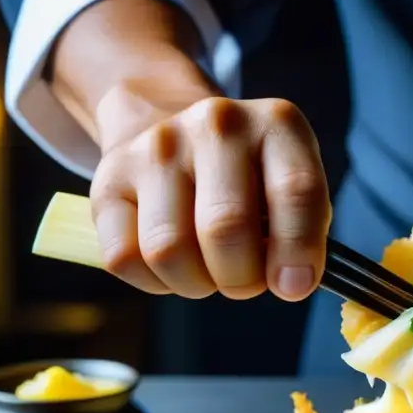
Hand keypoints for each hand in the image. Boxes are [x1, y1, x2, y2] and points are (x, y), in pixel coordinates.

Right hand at [90, 93, 330, 301]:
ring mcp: (156, 147)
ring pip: (169, 250)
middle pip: (226, 228)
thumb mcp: (293, 188)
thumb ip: (304, 232)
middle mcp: (215, 125)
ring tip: (211, 273)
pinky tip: (176, 267)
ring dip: (197, 284)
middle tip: (247, 281)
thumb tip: (289, 282)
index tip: (294, 287)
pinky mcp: (108, 179)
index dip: (297, 250)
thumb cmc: (251, 181)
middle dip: (242, 278)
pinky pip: (124, 257)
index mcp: (276, 125)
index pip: (296, 191)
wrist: (178, 135)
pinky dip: (155, 282)